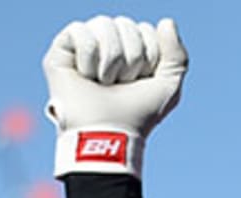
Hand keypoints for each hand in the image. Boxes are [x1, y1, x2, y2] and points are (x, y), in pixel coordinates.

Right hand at [43, 15, 187, 177]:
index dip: (150, 58)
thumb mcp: (168, 88)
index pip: (147, 31)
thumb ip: (177, 56)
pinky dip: (89, 57)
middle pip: (127, 24)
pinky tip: (86, 75)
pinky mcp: (63, 48)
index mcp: (133, 51)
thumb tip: (166, 21)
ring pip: (104, 24)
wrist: (109, 132)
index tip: (141, 81)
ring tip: (104, 82)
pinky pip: (80, 30)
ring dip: (111, 60)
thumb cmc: (138, 114)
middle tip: (121, 84)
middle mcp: (109, 45)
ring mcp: (86, 45)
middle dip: (131, 59)